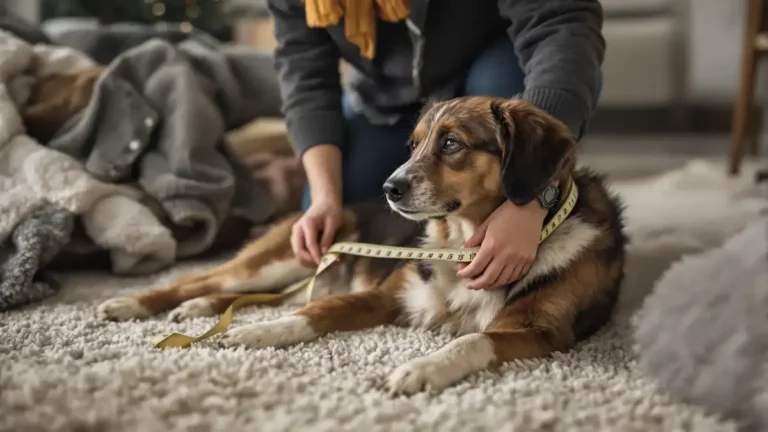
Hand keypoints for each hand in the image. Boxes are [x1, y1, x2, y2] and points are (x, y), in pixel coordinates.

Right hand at [292, 144, 343, 266]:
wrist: (324, 202)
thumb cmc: (330, 210)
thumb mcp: (333, 223)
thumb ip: (328, 238)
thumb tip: (325, 253)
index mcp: (307, 224)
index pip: (309, 245)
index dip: (317, 257)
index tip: (325, 264)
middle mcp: (298, 230)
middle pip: (299, 252)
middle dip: (311, 261)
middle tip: (326, 265)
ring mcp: (296, 235)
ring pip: (298, 255)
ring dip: (310, 262)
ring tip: (326, 262)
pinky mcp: (298, 239)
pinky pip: (301, 253)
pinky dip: (310, 258)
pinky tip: (322, 258)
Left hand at [457, 200, 546, 288]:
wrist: (529, 208)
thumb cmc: (505, 214)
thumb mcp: (486, 225)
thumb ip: (474, 240)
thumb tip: (464, 252)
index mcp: (492, 246)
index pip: (476, 267)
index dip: (466, 273)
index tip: (461, 273)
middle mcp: (506, 256)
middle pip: (489, 279)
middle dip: (476, 285)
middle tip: (470, 284)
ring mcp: (519, 260)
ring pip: (503, 281)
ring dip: (491, 285)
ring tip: (483, 283)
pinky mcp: (529, 260)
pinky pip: (516, 277)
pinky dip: (506, 280)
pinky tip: (500, 278)